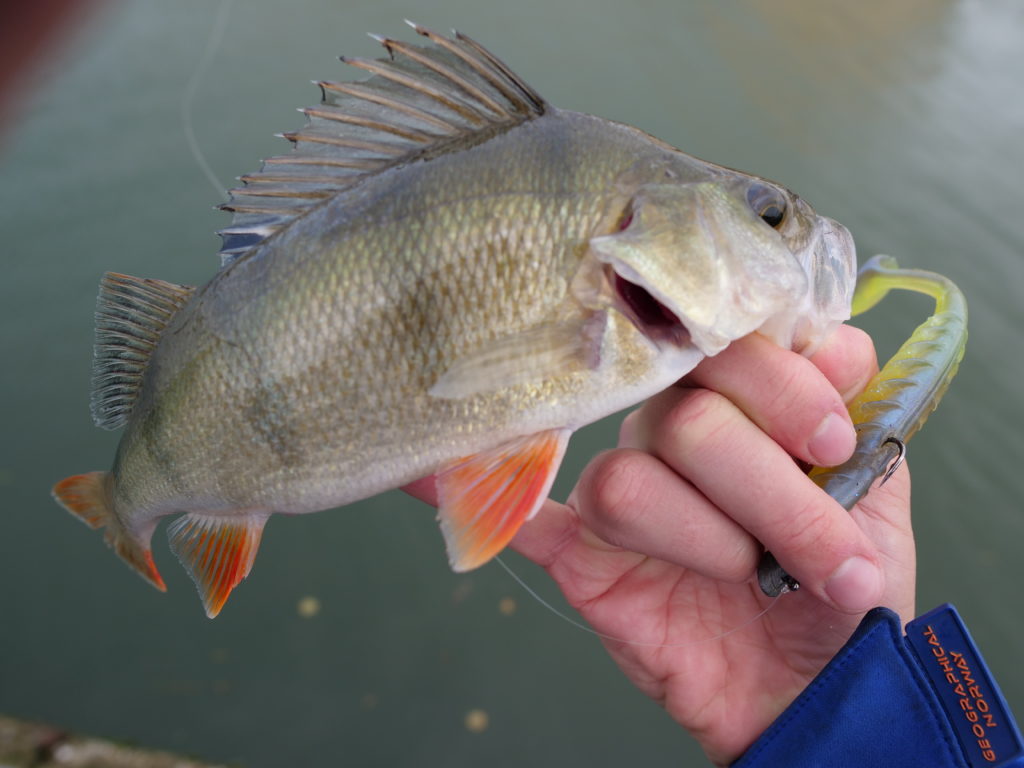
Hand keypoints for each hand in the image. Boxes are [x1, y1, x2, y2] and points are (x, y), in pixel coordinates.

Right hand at [508, 326, 914, 765]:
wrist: (811, 688)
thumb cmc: (839, 582)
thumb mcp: (876, 497)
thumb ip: (855, 414)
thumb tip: (841, 343)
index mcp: (739, 402)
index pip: (731, 348)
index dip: (780, 387)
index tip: (830, 444)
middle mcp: (670, 432)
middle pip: (685, 418)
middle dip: (769, 492)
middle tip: (825, 560)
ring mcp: (620, 494)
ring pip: (627, 480)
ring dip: (708, 540)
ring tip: (756, 582)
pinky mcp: (579, 555)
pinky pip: (518, 517)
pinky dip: (474, 494)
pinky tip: (423, 471)